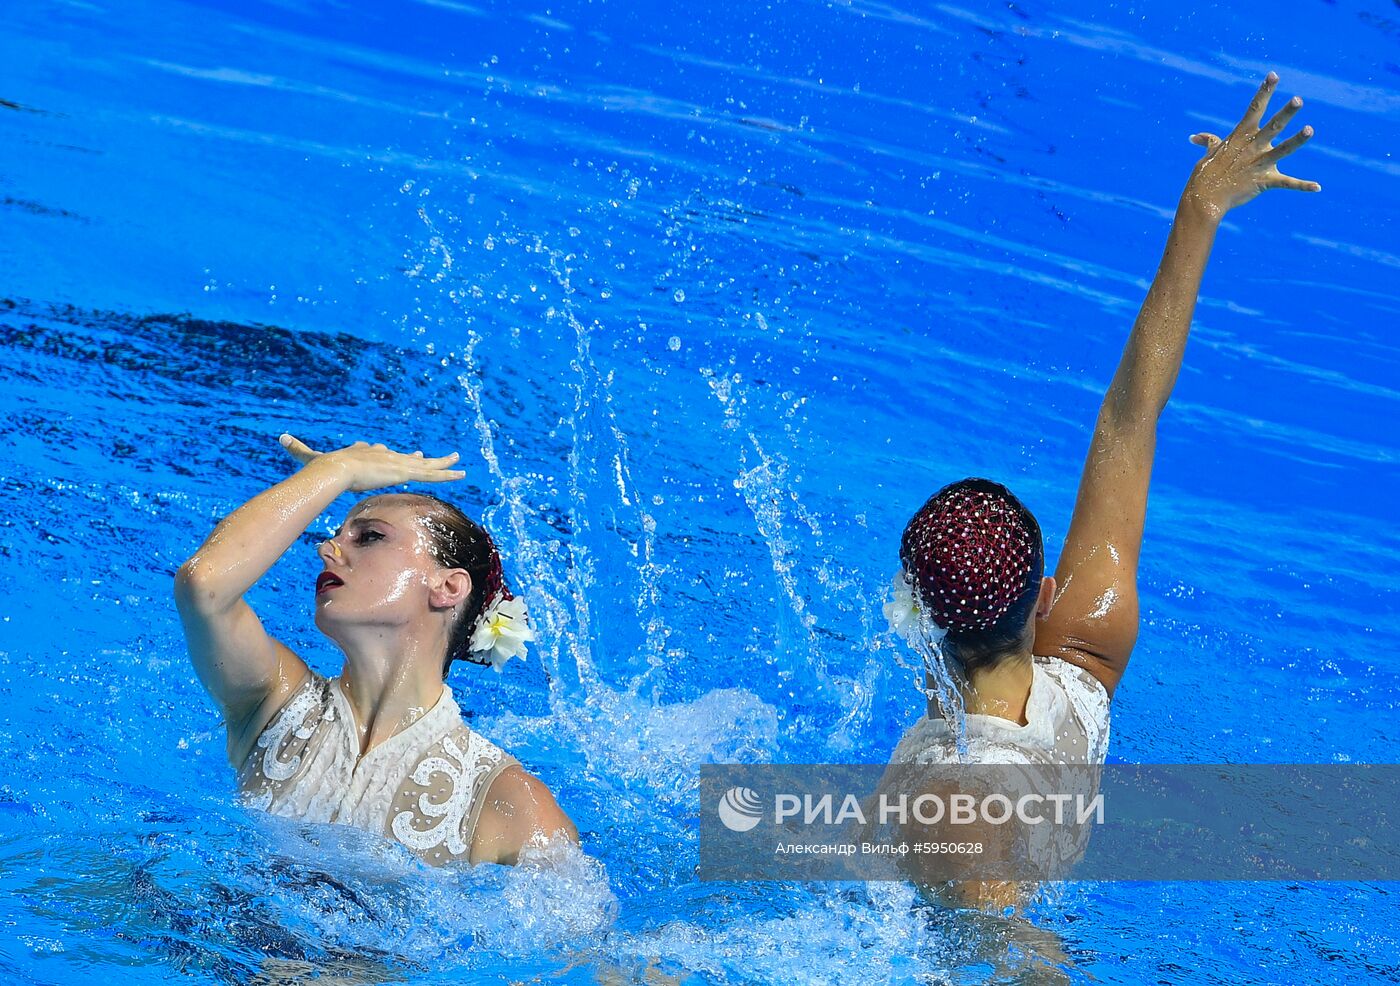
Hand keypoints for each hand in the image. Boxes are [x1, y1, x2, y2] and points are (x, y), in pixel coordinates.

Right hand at [278, 435, 465, 491]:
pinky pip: (432, 473)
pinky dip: (446, 473)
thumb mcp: (310, 457)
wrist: (336, 468)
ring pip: (426, 465)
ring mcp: (398, 464)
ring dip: (443, 464)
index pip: (386, 455)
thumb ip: (298, 449)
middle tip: (434, 457)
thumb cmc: (325, 465)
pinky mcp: (406, 470)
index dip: (397, 457)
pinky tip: (460, 473)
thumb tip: (280, 438)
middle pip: (409, 459)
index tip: (406, 455)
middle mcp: (387, 457)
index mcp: (370, 455)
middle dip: (423, 459)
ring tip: (458, 462)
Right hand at [1184, 72, 1320, 219]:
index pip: (1254, 109)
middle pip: (1273, 126)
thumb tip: (1195, 137)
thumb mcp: (1208, 154)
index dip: (1265, 91)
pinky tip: (1317, 187)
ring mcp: (1259, 164)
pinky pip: (1286, 183)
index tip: (1274, 75)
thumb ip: (1209, 142)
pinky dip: (1302, 185)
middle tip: (1298, 100)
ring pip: (1283, 150)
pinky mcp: (1264, 181)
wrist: (1204, 200)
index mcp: (1241, 136)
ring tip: (1310, 130)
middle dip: (1286, 114)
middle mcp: (1253, 147)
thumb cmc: (1205, 176)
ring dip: (1297, 140)